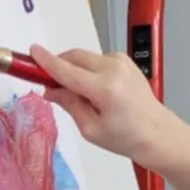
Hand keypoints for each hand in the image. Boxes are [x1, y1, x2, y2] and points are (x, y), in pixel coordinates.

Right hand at [32, 45, 175, 167]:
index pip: (67, 70)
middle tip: (49, 84)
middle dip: (59, 67)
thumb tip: (50, 90)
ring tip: (77, 95)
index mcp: (105, 88)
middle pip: (74, 57)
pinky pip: (96, 60)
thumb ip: (69, 104)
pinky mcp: (123, 60)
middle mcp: (113, 68)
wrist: (157, 133)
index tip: (32, 52)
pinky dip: (87, 71)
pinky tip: (92, 91)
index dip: (46, 62)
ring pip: (84, 58)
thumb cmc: (127, 137)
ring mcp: (120, 61)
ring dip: (74, 70)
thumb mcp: (91, 129)